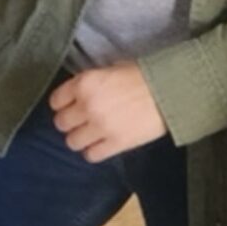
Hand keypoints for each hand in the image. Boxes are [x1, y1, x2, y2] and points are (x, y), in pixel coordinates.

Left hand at [49, 62, 166, 161]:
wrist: (170, 90)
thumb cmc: (143, 75)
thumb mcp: (110, 69)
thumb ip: (91, 83)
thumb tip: (79, 93)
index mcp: (85, 83)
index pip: (56, 101)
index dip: (62, 104)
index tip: (69, 106)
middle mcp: (87, 106)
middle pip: (61, 123)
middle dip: (69, 123)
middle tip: (80, 121)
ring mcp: (100, 127)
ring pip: (72, 142)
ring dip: (80, 138)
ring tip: (91, 134)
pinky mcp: (115, 144)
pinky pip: (91, 155)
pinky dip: (93, 151)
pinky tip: (101, 144)